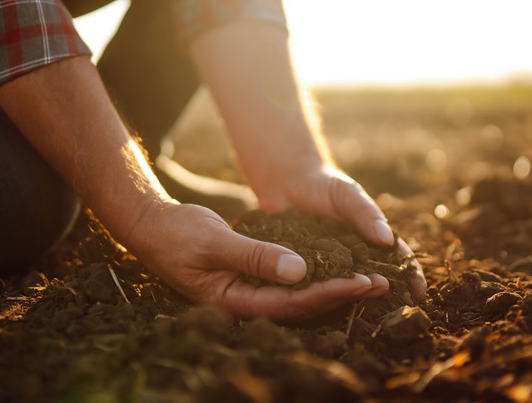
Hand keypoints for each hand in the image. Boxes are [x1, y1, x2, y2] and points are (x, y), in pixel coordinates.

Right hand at [127, 202, 389, 318]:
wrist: (151, 226)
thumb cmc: (177, 234)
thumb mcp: (216, 242)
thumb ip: (256, 257)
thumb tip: (300, 272)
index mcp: (234, 301)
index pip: (292, 304)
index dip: (329, 293)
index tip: (363, 281)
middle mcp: (244, 302)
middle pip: (301, 305)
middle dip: (340, 294)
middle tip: (381, 283)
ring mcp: (247, 291)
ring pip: (297, 295)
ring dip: (332, 285)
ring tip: (369, 278)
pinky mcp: (248, 277)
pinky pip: (287, 281)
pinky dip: (313, 274)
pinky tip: (335, 266)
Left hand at [255, 163, 426, 301]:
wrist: (288, 183)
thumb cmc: (324, 185)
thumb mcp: (348, 194)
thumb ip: (366, 213)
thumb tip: (387, 239)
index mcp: (371, 239)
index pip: (397, 260)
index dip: (410, 276)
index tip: (418, 292)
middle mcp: (355, 256)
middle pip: (377, 280)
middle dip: (389, 296)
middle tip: (398, 314)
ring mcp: (332, 266)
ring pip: (348, 288)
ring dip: (358, 301)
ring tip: (367, 317)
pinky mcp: (307, 270)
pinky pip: (318, 286)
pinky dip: (325, 298)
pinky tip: (327, 310)